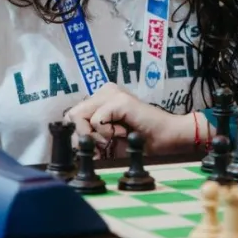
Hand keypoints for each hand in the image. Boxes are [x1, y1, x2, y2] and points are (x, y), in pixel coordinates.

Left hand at [64, 84, 195, 155]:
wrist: (167, 138)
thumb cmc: (140, 140)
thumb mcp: (107, 139)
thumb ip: (88, 136)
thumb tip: (70, 143)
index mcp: (100, 98)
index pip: (71, 116)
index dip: (77, 135)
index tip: (95, 146)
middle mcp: (104, 91)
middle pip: (71, 116)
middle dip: (83, 136)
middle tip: (104, 144)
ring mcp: (111, 93)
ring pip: (79, 117)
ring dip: (95, 135)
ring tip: (115, 137)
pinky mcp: (119, 100)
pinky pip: (96, 121)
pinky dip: (107, 134)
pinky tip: (123, 133)